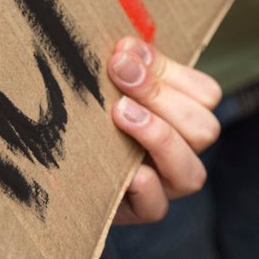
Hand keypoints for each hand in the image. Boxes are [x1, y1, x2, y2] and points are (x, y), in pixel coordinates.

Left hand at [105, 38, 221, 223]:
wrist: (53, 169)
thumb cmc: (88, 119)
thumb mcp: (108, 89)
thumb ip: (125, 68)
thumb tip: (126, 46)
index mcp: (183, 116)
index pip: (205, 94)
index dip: (170, 71)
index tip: (125, 51)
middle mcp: (184, 152)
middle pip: (205, 129)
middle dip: (161, 97)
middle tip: (120, 74)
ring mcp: (167, 187)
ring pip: (192, 172)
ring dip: (159, 137)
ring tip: (120, 113)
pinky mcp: (141, 212)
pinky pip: (157, 206)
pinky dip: (145, 186)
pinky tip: (125, 170)